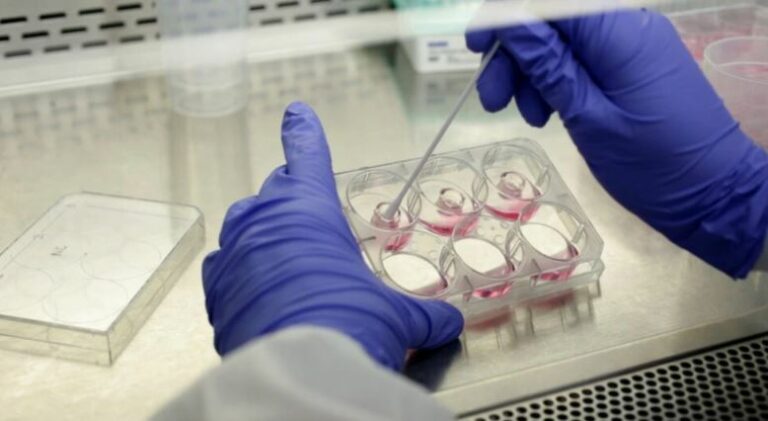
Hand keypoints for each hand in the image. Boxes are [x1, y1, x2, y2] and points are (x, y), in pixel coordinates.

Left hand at [202, 102, 462, 368]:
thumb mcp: (395, 318)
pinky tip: (257, 289)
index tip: (296, 113)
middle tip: (304, 213)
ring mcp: (235, 251)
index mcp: (312, 209)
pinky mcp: (214, 287)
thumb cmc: (350, 325)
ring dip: (263, 233)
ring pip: (245, 225)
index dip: (304, 132)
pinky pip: (224, 266)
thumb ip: (423, 316)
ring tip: (284, 257)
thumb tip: (449, 326)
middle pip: (275, 190)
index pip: (308, 156)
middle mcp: (267, 220)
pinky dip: (240, 271)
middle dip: (290, 195)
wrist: (298, 370)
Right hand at [466, 10, 767, 276]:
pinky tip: (548, 115)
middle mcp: (627, 28)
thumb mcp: (588, 117)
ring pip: (562, 42)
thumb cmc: (651, 164)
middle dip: (515, 55)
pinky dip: (556, 83)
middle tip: (492, 100)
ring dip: (532, 74)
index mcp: (619, 33)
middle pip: (552, 21)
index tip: (475, 46)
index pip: (550, 3)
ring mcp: (631, 47)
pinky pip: (582, 60)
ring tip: (529, 118)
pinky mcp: (631, 67)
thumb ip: (548, 65)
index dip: (507, 16)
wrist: (712, 196)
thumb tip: (510, 20)